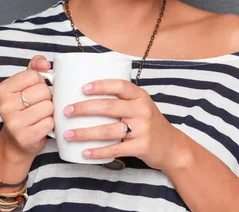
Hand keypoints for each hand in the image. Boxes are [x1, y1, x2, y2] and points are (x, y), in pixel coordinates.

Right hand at [0, 55, 53, 159]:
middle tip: (37, 105)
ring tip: (39, 115)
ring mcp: (14, 123)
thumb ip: (34, 67)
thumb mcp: (25, 84)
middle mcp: (5, 106)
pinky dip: (50, 124)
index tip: (32, 91)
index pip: (34, 76)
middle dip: (46, 97)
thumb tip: (45, 63)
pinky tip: (40, 126)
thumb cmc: (23, 107)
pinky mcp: (25, 137)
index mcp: (2, 90)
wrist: (16, 140)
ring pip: (48, 106)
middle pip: (43, 91)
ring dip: (49, 111)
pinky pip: (50, 123)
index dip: (40, 82)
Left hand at [62, 78, 183, 171]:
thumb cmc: (150, 123)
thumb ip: (123, 100)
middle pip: (109, 107)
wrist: (172, 146)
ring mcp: (142, 129)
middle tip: (66, 111)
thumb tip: (90, 95)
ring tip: (68, 134)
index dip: (101, 85)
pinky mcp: (141, 147)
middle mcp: (142, 110)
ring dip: (85, 133)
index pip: (119, 85)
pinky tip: (84, 152)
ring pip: (108, 130)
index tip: (82, 88)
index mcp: (140, 96)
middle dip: (84, 108)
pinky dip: (98, 152)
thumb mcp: (141, 105)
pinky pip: (115, 149)